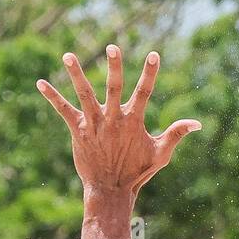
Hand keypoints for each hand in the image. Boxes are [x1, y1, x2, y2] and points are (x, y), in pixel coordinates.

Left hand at [37, 45, 200, 194]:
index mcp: (133, 122)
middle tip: (113, 46)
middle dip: (114, 67)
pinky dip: (52, 97)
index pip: (144, 93)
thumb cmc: (137, 172)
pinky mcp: (78, 131)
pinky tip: (40, 83)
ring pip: (85, 94)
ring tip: (67, 55)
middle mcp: (113, 119)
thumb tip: (198, 123)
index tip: (154, 54)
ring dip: (76, 74)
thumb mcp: (160, 154)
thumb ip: (176, 134)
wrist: (110, 191)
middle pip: (114, 88)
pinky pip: (63, 111)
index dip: (150, 74)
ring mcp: (94, 124)